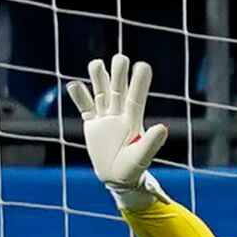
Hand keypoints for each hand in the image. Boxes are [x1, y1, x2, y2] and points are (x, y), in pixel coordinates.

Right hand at [70, 52, 167, 191]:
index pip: (136, 97)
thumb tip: (163, 127)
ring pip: (101, 92)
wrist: (116, 177)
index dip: (139, 82)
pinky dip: (79, 96)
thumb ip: (151, 143)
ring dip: (98, 78)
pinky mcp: (91, 124)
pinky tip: (74, 84)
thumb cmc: (133, 168)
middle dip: (118, 74)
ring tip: (96, 63)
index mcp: (133, 119)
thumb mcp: (141, 157)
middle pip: (118, 89)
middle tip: (120, 58)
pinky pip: (85, 107)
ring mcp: (105, 117)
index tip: (143, 65)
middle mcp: (119, 113)